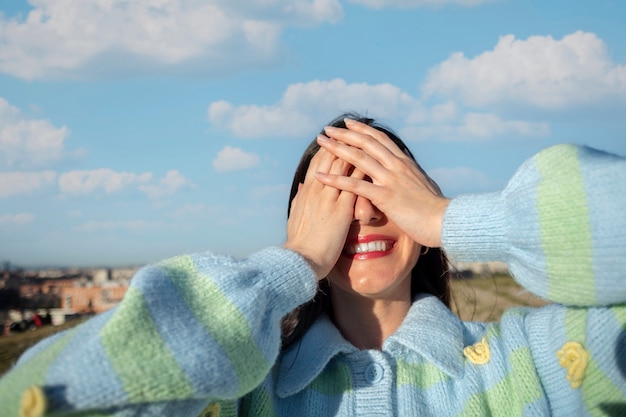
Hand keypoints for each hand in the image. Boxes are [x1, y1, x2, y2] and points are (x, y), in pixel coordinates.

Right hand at [284, 147, 361, 279]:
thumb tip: (302, 186)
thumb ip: (300, 198)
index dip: (331, 148)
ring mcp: (329, 199)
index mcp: (307, 191)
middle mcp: (317, 190)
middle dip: (345, 142)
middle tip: (356, 128)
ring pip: (343, 166)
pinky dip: (363, 172)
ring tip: (367, 138)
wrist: (301, 261)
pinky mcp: (341, 211)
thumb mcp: (296, 216)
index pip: (319, 162)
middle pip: (332, 158)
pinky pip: (355, 185)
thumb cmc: (299, 243)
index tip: (340, 137)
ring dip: (355, 150)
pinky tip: (374, 163)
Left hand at [315, 119, 449, 247]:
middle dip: (344, 134)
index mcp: (405, 163)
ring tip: (320, 142)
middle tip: (327, 129)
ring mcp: (390, 179)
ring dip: (336, 148)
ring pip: (358, 158)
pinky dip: (335, 179)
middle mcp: (396, 166)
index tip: (348, 123)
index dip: (363, 130)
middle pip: (366, 143)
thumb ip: (414, 171)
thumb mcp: (426, 183)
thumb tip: (407, 159)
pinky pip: (355, 185)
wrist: (445, 221)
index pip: (380, 139)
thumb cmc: (437, 209)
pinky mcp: (385, 196)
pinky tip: (320, 176)